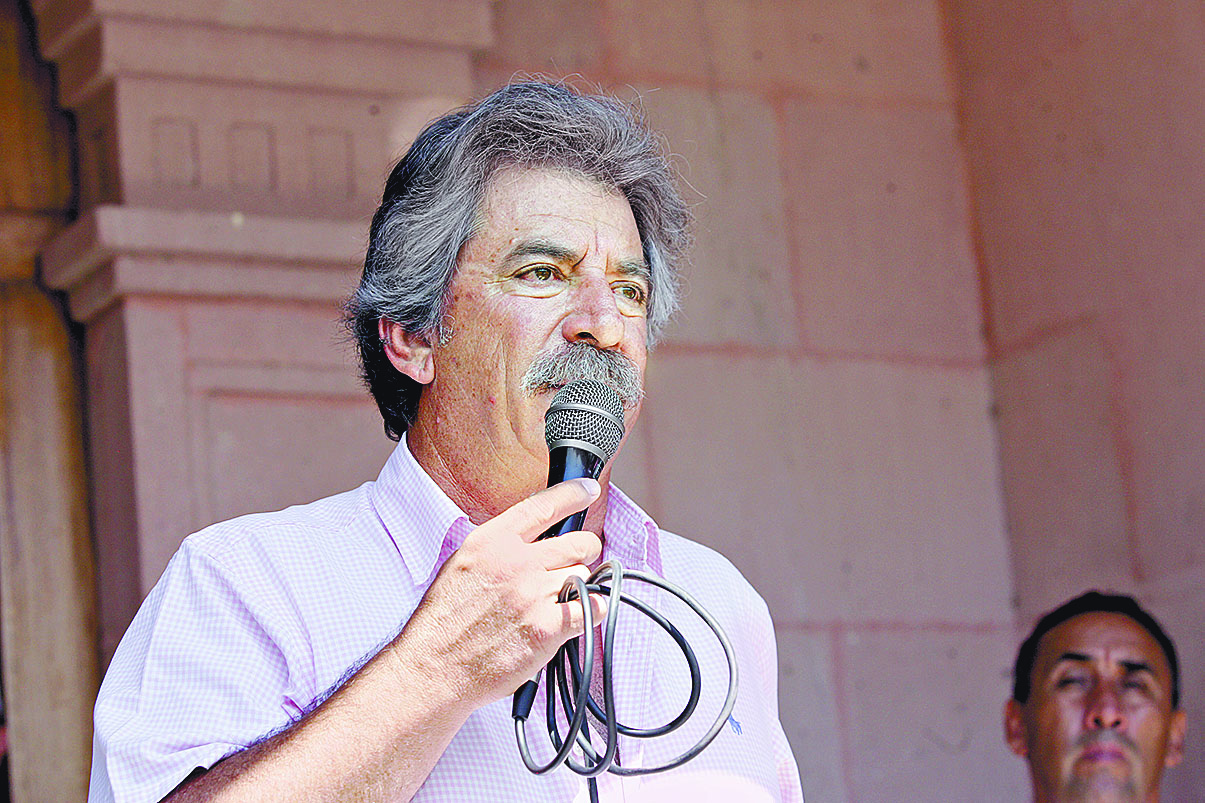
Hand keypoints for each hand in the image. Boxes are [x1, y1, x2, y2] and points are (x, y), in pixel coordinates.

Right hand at [390, 477, 606, 710]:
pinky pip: (593, 608)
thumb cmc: (443, 625)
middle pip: (577, 542)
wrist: (432, 671)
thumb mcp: (462, 566)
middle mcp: (515, 562)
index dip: (572, 495)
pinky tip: (579, 618)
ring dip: (577, 589)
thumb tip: (532, 542)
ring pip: (583, 576)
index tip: (588, 490)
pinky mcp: (547, 627)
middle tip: (574, 565)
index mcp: (491, 541)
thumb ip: (498, 549)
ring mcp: (533, 594)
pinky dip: (592, 612)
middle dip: (583, 552)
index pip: (542, 505)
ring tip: (554, 605)